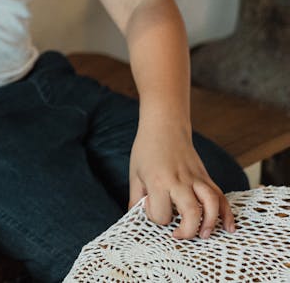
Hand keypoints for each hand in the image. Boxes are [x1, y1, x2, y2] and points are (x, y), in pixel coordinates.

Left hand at [129, 121, 234, 238]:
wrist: (165, 127)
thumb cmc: (146, 149)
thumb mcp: (134, 173)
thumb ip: (135, 198)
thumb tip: (135, 218)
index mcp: (158, 181)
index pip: (161, 212)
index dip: (156, 215)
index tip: (151, 206)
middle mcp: (179, 181)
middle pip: (190, 212)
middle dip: (187, 230)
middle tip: (179, 235)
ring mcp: (196, 179)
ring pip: (211, 204)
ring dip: (210, 223)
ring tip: (204, 235)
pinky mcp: (206, 177)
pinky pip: (221, 196)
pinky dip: (227, 213)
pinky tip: (229, 227)